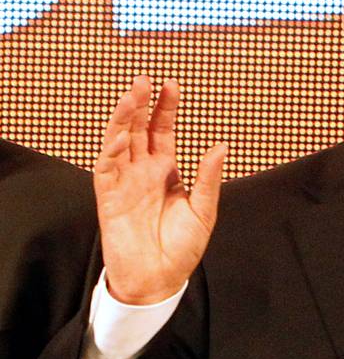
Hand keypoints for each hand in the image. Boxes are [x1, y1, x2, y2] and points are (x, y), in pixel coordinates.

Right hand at [93, 76, 226, 304]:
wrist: (160, 280)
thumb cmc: (182, 247)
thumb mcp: (204, 210)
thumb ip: (209, 178)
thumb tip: (221, 145)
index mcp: (166, 171)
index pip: (162, 131)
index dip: (165, 108)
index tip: (171, 84)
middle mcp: (143, 171)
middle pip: (138, 129)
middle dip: (140, 104)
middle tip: (145, 79)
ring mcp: (124, 182)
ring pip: (119, 142)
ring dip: (122, 118)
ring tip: (131, 94)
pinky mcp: (109, 198)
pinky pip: (107, 168)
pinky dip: (111, 149)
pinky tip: (120, 134)